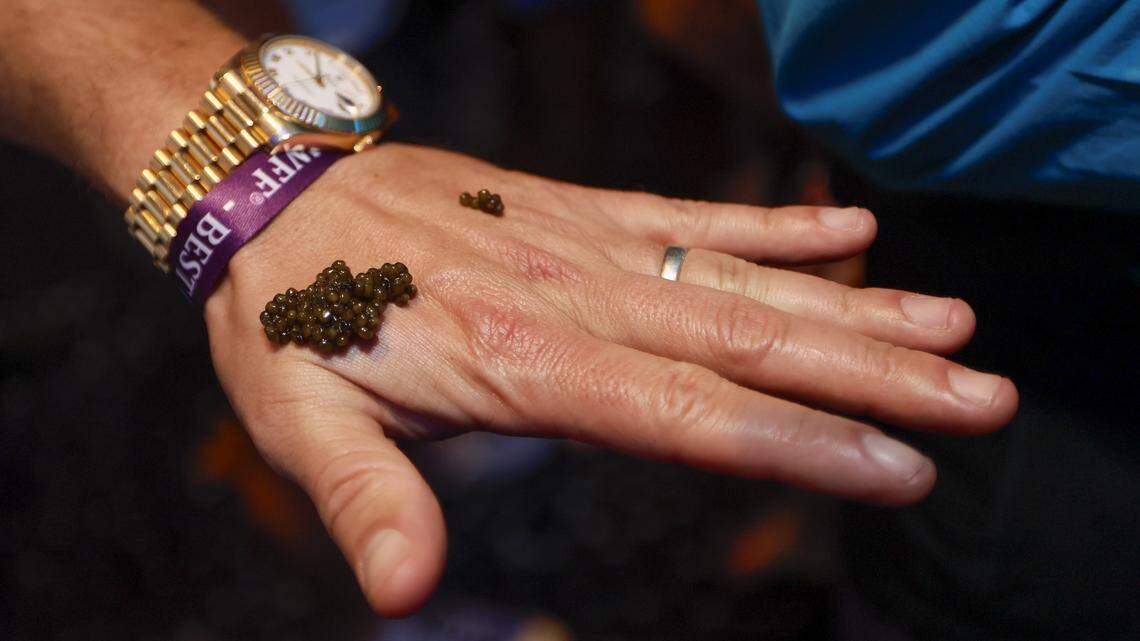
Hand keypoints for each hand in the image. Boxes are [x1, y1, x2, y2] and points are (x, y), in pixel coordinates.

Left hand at [203, 143, 1016, 615]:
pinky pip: (693, 214)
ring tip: (952, 322)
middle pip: (748, 342)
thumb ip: (367, 504)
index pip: (687, 412)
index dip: (801, 442)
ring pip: (742, 278)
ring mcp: (587, 243)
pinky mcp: (581, 209)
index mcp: (523, 360)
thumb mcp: (305, 425)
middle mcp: (576, 296)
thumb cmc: (293, 318)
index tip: (899, 463)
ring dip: (853, 304)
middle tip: (982, 396)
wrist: (275, 193)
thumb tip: (404, 597)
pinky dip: (777, 223)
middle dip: (874, 375)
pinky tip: (851, 229)